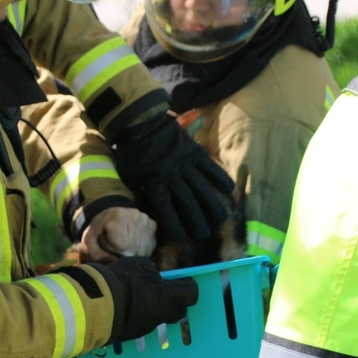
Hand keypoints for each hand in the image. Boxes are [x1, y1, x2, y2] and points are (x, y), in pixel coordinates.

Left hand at [80, 207, 156, 262]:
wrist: (110, 217)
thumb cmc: (99, 230)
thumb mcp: (89, 240)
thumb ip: (95, 253)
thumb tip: (114, 262)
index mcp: (117, 215)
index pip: (121, 245)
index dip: (113, 249)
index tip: (107, 243)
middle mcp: (135, 215)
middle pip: (132, 249)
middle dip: (122, 253)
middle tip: (115, 244)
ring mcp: (146, 220)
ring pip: (143, 251)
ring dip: (132, 253)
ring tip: (123, 244)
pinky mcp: (153, 225)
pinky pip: (150, 248)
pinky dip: (141, 251)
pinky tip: (132, 244)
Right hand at [90, 256, 198, 342]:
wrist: (98, 305)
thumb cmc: (123, 281)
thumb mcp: (140, 264)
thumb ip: (151, 270)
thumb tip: (153, 274)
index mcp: (171, 297)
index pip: (192, 293)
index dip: (187, 284)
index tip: (180, 278)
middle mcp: (164, 314)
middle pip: (179, 309)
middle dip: (174, 298)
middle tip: (162, 288)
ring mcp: (149, 326)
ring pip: (160, 316)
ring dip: (155, 306)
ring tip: (140, 295)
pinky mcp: (134, 333)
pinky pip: (144, 322)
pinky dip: (140, 314)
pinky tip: (126, 305)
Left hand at [112, 113, 233, 241]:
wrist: (140, 121)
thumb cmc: (133, 150)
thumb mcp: (129, 173)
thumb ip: (140, 190)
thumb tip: (147, 209)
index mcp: (153, 181)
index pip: (165, 208)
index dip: (174, 224)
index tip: (181, 236)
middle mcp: (172, 175)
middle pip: (187, 202)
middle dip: (197, 221)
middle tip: (205, 235)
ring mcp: (185, 163)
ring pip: (202, 188)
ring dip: (213, 205)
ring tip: (221, 220)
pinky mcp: (194, 151)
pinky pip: (210, 167)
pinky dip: (220, 178)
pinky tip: (228, 190)